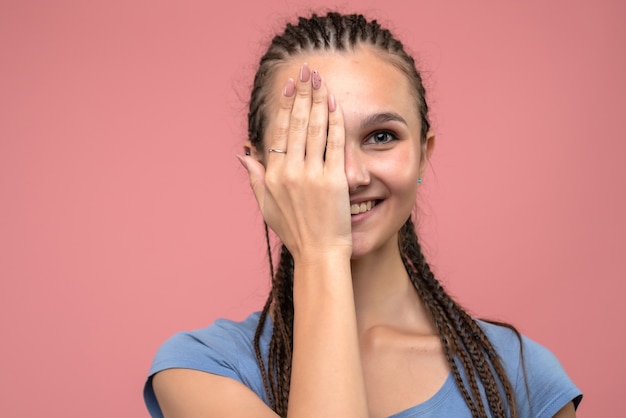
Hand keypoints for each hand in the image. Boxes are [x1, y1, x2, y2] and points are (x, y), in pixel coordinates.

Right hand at [240, 63, 351, 261]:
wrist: (319, 254)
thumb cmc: (294, 232)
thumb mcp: (266, 206)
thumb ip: (254, 177)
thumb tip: (243, 153)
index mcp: (273, 175)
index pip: (280, 130)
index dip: (286, 104)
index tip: (291, 85)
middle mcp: (290, 171)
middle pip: (297, 123)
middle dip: (303, 92)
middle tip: (307, 70)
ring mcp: (312, 175)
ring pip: (315, 128)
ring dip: (318, 100)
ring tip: (321, 80)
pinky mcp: (334, 180)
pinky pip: (335, 144)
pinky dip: (335, 122)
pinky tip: (335, 105)